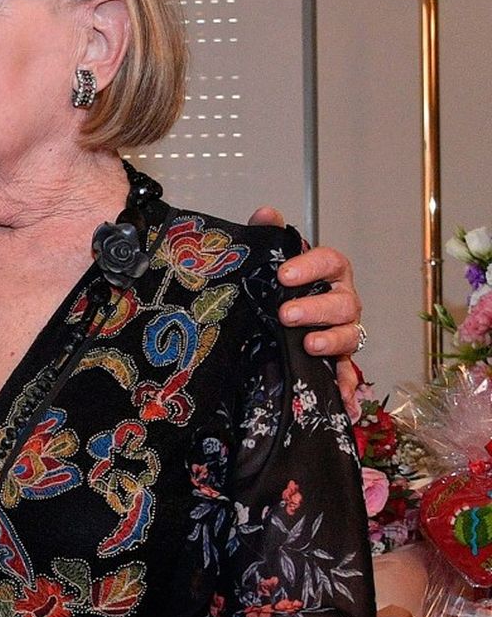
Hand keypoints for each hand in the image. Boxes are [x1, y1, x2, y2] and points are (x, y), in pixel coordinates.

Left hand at [246, 205, 364, 411]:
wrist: (274, 320)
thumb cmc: (280, 288)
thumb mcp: (269, 260)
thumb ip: (267, 236)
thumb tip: (266, 214)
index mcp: (327, 274)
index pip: (330, 262)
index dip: (311, 267)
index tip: (285, 274)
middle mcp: (341, 302)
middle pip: (343, 303)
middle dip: (316, 309)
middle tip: (286, 315)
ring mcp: (342, 332)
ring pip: (350, 335)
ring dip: (332, 341)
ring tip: (309, 346)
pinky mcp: (336, 361)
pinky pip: (347, 376)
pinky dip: (348, 389)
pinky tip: (344, 402)